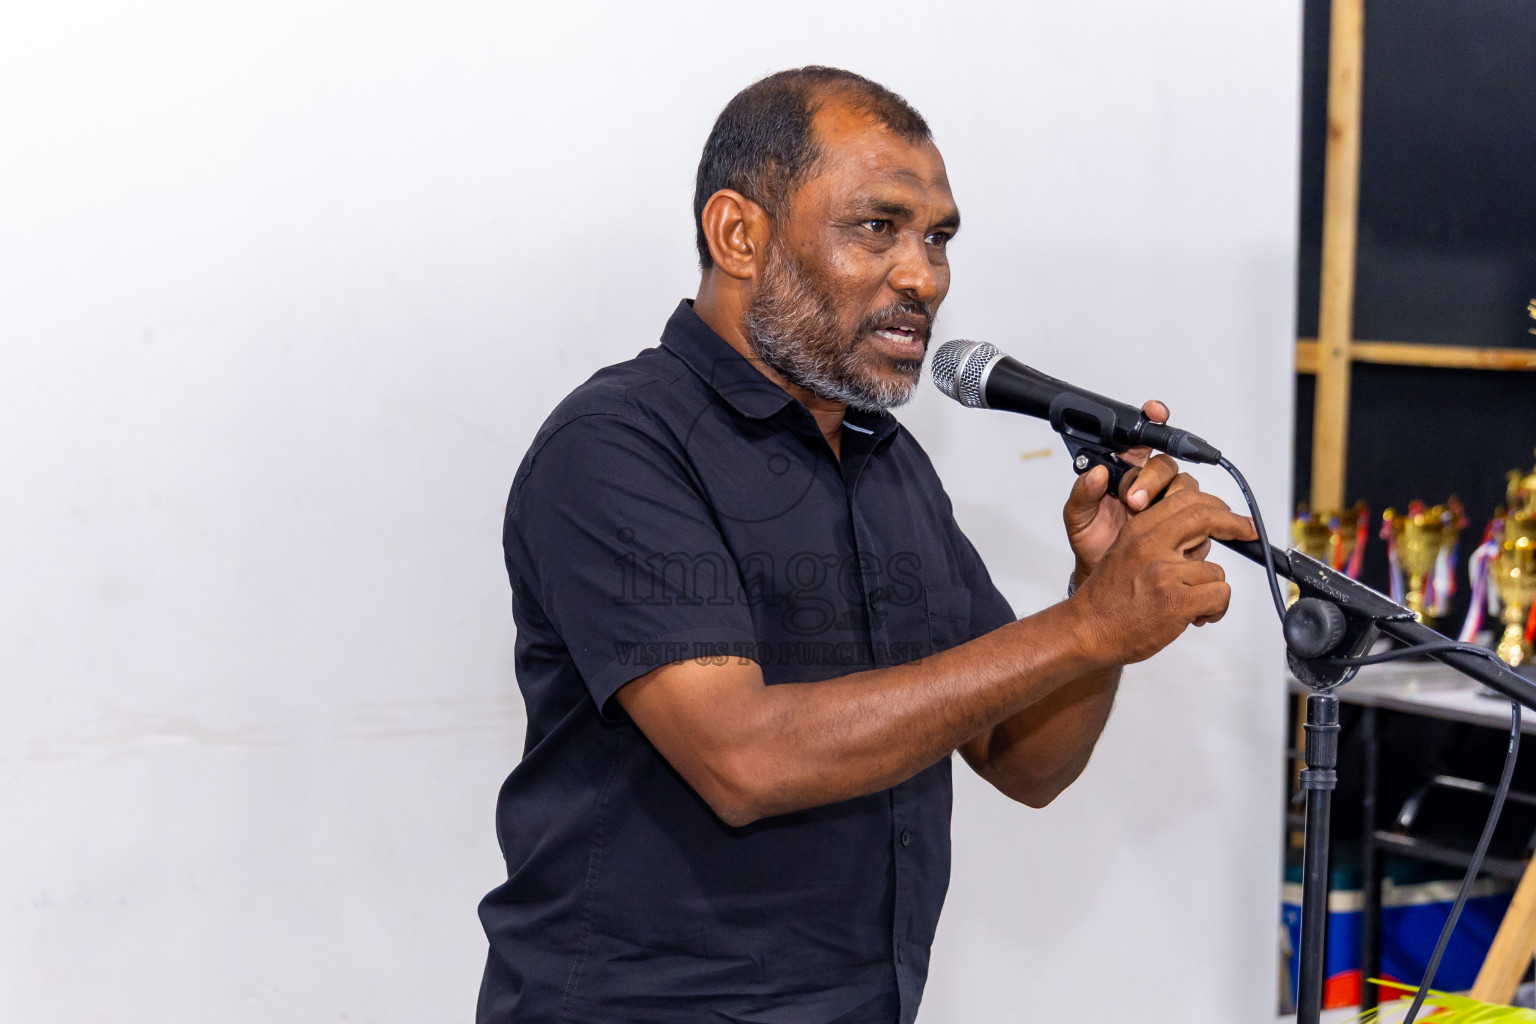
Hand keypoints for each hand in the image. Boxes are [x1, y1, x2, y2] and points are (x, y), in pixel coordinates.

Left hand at [1062, 400, 1206, 580]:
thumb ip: (1081, 493)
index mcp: (1124, 468)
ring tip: (1143, 516)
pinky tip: (1166, 531)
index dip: (1153, 419)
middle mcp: (1150, 480)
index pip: (1143, 436)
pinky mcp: (1183, 521)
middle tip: (1134, 500)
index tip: (1155, 412)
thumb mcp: (1077, 517)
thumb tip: (1095, 473)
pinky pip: (1197, 515)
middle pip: (1166, 463)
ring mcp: (1168, 500)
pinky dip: (1184, 520)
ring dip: (1169, 499)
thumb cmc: (1091, 539)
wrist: (1105, 571)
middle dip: (1152, 478)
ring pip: (1185, 486)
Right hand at [1070, 488, 1257, 663]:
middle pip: (1205, 518)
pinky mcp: (1176, 601)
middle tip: (1247, 530)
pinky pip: (1219, 595)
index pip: (1185, 500)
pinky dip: (1215, 609)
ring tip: (1194, 605)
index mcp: (1138, 531)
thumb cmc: (1107, 598)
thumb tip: (1200, 536)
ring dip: (1212, 590)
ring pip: (1216, 570)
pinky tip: (1198, 617)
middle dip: (1234, 523)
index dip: (1216, 506)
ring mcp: (1164, 573)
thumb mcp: (1125, 553)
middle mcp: (1151, 546)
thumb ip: (1158, 539)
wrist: (1087, 630)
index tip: (1232, 515)